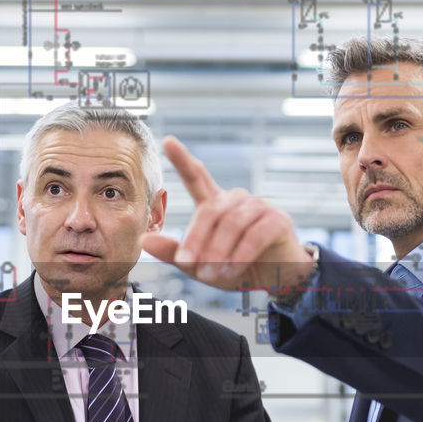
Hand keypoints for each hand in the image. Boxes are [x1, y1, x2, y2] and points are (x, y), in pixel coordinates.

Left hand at [142, 135, 314, 297]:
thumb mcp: (201, 265)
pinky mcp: (278, 220)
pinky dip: (240, 255)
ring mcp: (259, 206)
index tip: (167, 141)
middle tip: (188, 263)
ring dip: (218, 251)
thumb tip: (144, 240)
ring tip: (211, 273)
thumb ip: (174, 253)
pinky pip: (254, 235)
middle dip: (196, 238)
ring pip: (231, 224)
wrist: (277, 280)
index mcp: (216, 204)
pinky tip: (233, 270)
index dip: (182, 159)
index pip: (197, 177)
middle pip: (209, 210)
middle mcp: (237, 199)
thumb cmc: (237, 269)